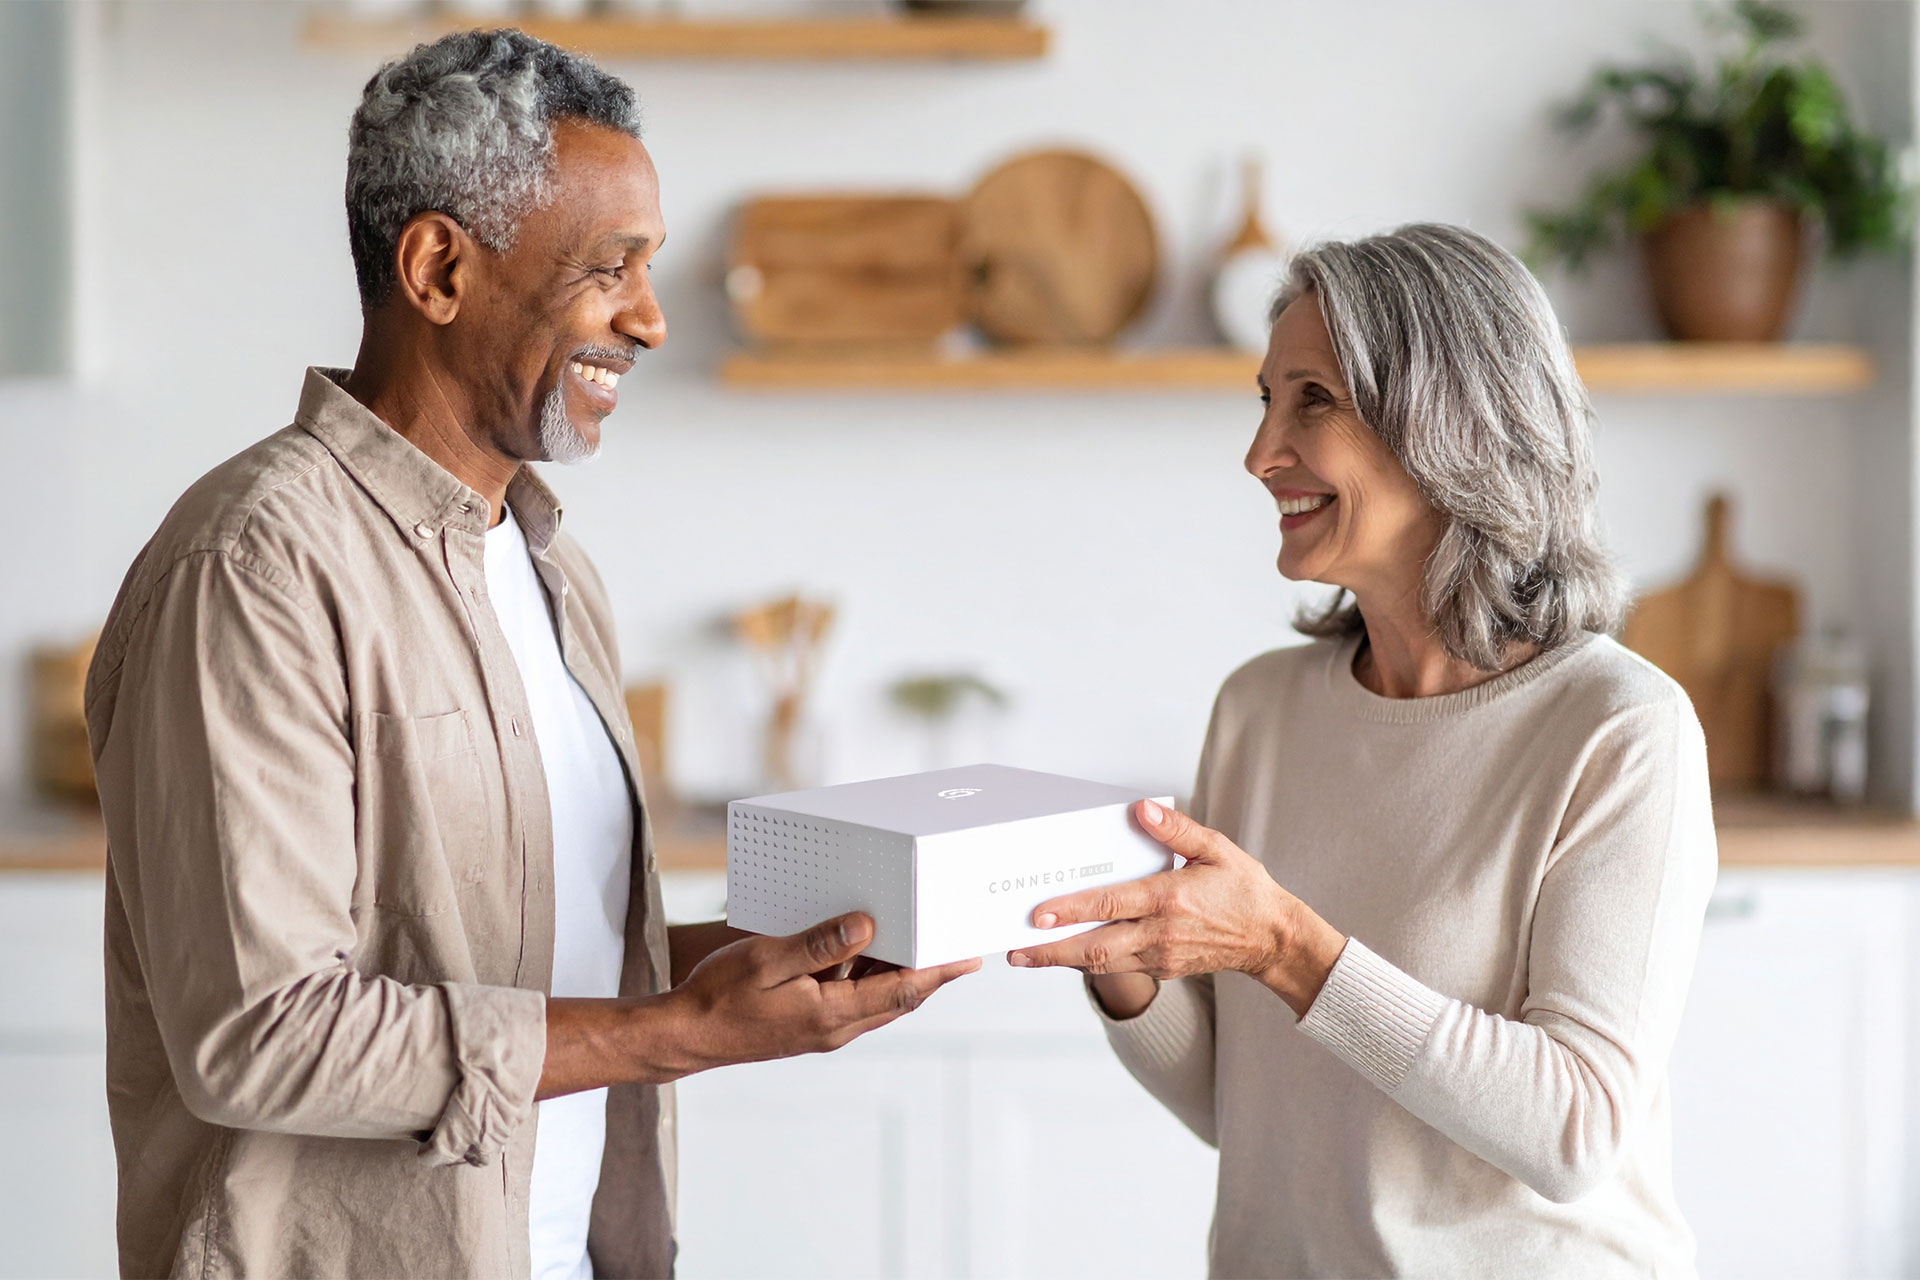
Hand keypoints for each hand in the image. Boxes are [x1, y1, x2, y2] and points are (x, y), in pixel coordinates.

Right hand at [667, 912, 978, 1070]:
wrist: (686, 1035)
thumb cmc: (719, 995)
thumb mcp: (766, 959)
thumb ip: (819, 944)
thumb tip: (868, 925)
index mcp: (830, 1014)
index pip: (900, 991)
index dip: (938, 972)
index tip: (969, 957)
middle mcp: (835, 1029)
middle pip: (899, 999)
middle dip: (932, 973)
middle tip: (960, 946)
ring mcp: (824, 1031)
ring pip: (879, 1001)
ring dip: (902, 974)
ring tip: (925, 941)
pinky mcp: (811, 1027)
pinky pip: (856, 1001)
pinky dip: (872, 978)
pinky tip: (870, 952)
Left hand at [1007, 800, 1345, 1017]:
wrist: (1272, 939)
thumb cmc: (1244, 889)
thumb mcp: (1217, 849)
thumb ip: (1177, 830)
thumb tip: (1142, 808)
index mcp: (1171, 898)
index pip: (1110, 904)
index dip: (1072, 910)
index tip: (1038, 913)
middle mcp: (1160, 933)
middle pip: (1095, 947)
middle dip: (1051, 950)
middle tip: (1014, 949)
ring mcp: (1160, 957)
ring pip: (1101, 964)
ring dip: (1061, 961)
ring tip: (1025, 955)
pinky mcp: (1162, 970)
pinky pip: (1117, 968)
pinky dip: (1087, 962)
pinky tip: (1064, 953)